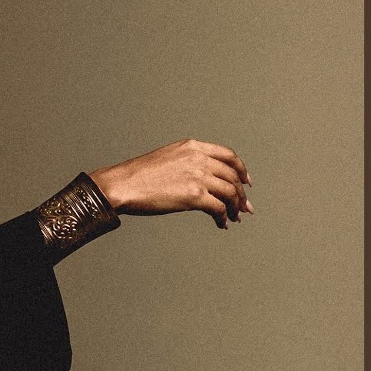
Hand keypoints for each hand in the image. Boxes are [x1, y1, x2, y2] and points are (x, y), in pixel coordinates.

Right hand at [89, 138, 253, 229]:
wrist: (123, 185)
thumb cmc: (138, 175)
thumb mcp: (168, 157)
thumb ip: (188, 162)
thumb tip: (203, 181)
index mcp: (192, 146)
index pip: (228, 155)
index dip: (241, 169)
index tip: (246, 181)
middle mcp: (198, 158)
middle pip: (233, 175)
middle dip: (241, 193)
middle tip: (244, 206)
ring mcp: (198, 176)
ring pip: (230, 192)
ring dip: (236, 207)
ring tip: (235, 217)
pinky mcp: (194, 195)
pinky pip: (219, 208)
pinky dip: (223, 217)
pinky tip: (221, 223)